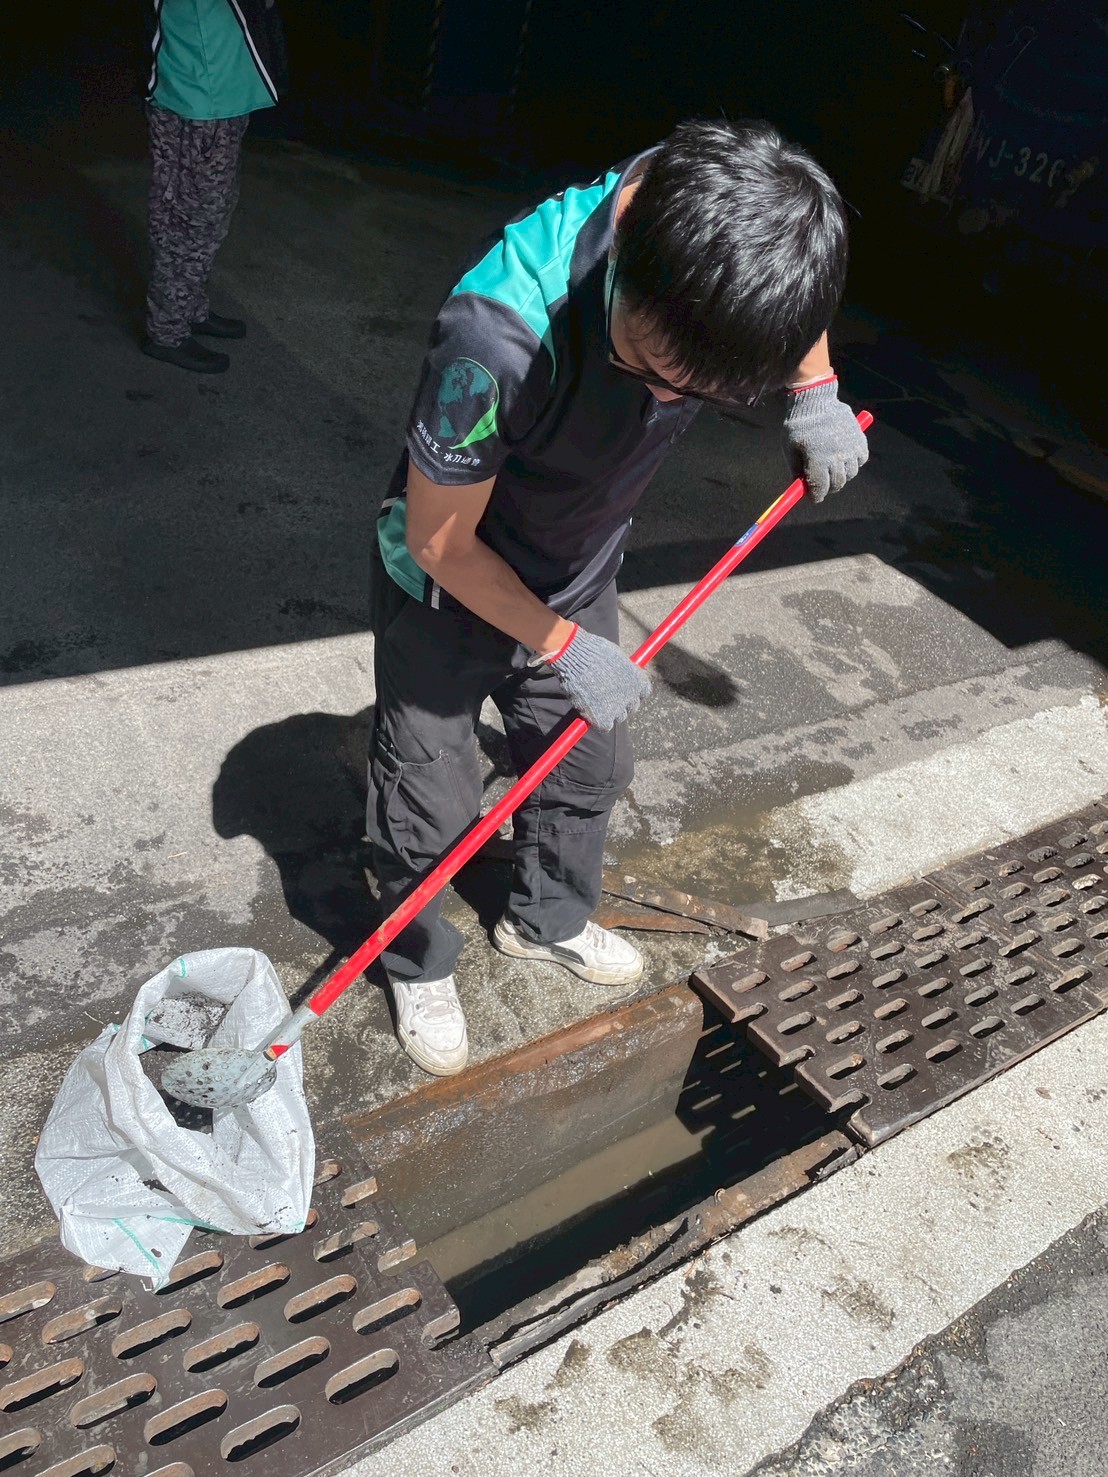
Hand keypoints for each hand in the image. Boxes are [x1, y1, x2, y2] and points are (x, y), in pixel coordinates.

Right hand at [546, 625, 650, 730]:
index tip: (623, 689)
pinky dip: (597, 721)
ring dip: (609, 712)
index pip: (643, 693)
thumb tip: (619, 673)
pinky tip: (588, 709)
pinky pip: (604, 726)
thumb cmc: (593, 652)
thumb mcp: (616, 656)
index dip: (632, 692)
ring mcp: (618, 709)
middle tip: (606, 697)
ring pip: (619, 717)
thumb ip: (621, 669)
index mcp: (639, 681)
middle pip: (632, 707)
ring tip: (593, 700)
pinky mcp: (604, 719)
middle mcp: (633, 696)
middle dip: (621, 703)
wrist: (577, 658)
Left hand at [782, 376, 868, 502]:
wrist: (815, 399)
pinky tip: (843, 457)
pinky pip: (861, 459)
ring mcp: (850, 447)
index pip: (820, 488)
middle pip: (837, 484)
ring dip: (841, 476)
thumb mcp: (789, 449)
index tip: (813, 496)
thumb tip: (800, 488)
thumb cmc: (798, 425)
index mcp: (818, 459)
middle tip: (821, 484)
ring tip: (832, 468)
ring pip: (851, 474)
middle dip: (828, 488)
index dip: (816, 496)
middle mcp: (837, 455)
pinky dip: (854, 462)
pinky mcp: (860, 438)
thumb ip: (795, 470)